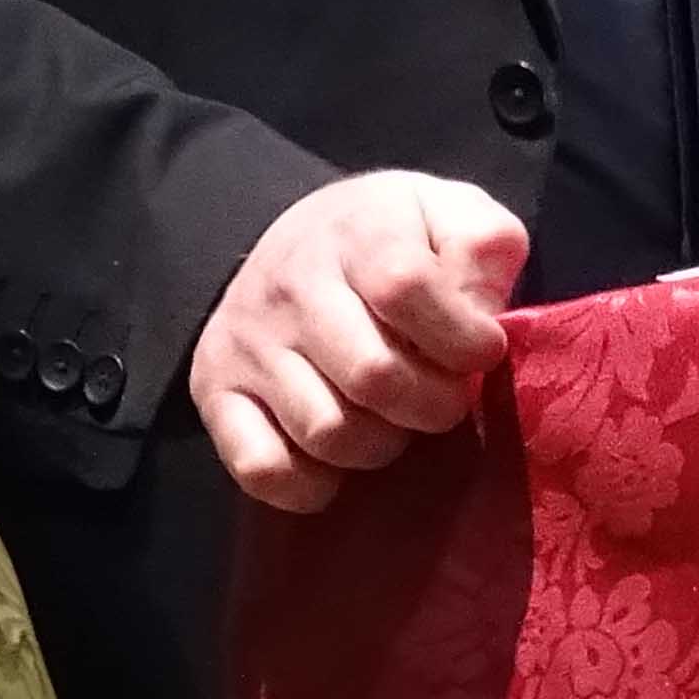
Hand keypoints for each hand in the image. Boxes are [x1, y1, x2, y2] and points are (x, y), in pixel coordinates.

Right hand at [188, 170, 527, 512]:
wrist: (301, 238)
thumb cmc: (396, 239)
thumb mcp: (452, 215)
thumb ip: (483, 248)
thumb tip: (480, 318)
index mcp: (356, 233)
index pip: (405, 287)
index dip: (461, 337)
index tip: (483, 351)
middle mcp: (291, 286)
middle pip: (372, 375)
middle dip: (432, 404)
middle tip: (442, 396)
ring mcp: (247, 342)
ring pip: (326, 431)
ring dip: (380, 444)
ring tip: (392, 418)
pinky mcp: (214, 390)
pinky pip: (260, 468)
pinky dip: (310, 484)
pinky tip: (339, 458)